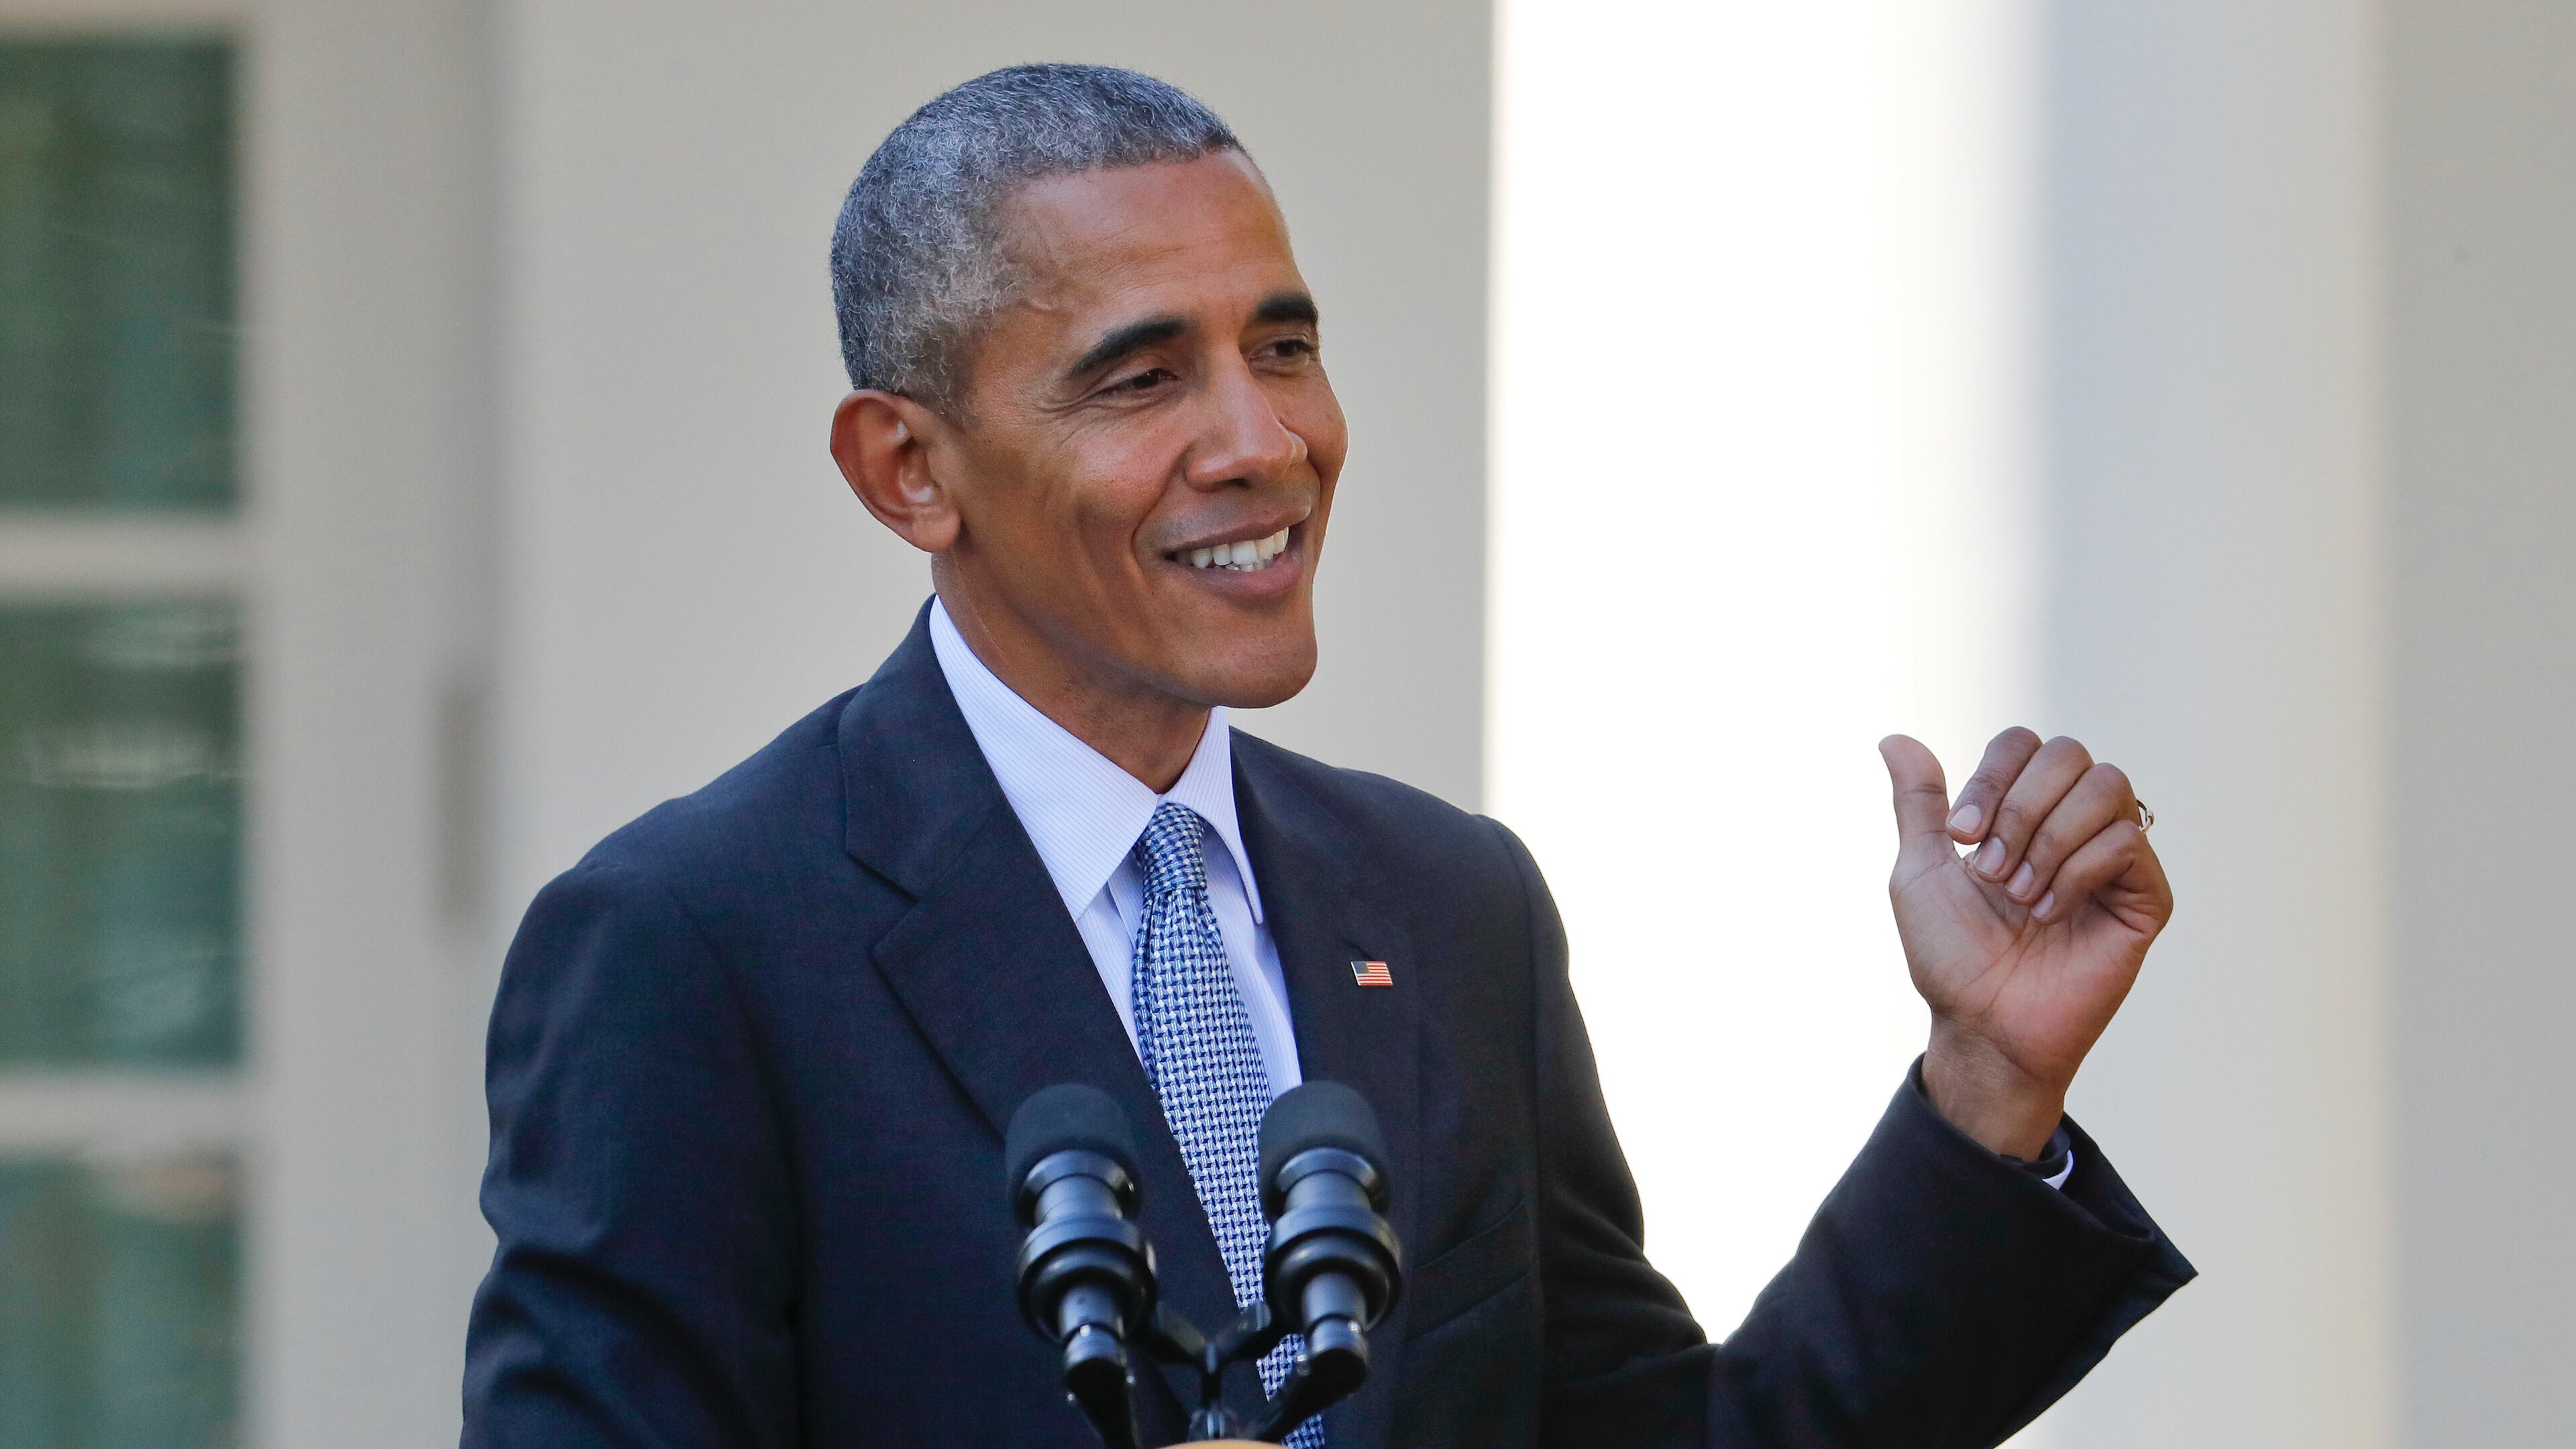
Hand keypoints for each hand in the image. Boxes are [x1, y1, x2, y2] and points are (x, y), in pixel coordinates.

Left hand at [1878, 729, 2172, 1158]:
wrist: (1983, 1025)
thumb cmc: (1952, 956)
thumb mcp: (1919, 870)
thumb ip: (1918, 803)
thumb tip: (1894, 738)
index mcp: (2023, 810)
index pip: (2024, 743)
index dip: (1991, 778)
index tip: (1960, 836)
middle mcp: (2073, 823)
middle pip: (2067, 753)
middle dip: (2019, 808)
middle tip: (1990, 872)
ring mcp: (2115, 858)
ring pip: (2107, 786)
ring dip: (2049, 838)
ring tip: (2020, 895)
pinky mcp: (2145, 896)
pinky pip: (2127, 841)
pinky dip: (2078, 871)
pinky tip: (2049, 913)